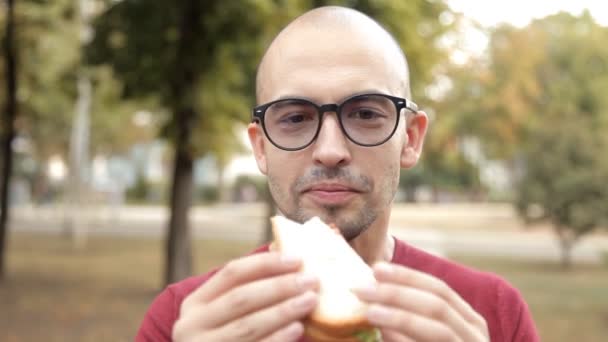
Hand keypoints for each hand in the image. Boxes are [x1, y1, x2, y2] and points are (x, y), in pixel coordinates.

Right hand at [172, 252, 318, 341]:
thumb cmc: (226, 335)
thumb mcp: (224, 311)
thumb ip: (249, 286)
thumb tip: (283, 250)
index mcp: (196, 303)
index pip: (232, 273)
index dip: (265, 263)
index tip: (297, 258)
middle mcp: (193, 325)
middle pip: (241, 298)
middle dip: (279, 286)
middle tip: (311, 280)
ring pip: (248, 325)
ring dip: (283, 310)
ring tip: (310, 300)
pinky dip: (278, 337)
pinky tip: (297, 328)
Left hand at [353, 262, 488, 341]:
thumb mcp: (429, 334)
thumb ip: (412, 316)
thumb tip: (373, 290)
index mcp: (469, 321)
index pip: (438, 289)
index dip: (407, 276)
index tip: (376, 268)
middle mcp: (475, 335)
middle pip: (437, 304)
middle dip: (397, 293)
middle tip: (362, 290)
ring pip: (438, 329)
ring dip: (400, 317)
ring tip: (369, 312)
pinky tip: (384, 337)